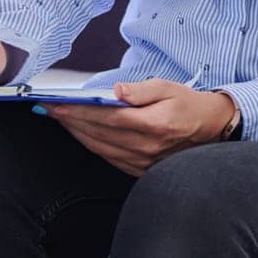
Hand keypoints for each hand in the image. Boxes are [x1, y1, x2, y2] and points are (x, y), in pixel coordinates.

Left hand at [34, 80, 235, 176]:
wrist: (210, 129)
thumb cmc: (187, 104)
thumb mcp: (168, 88)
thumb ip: (141, 90)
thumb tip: (117, 91)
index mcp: (153, 125)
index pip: (106, 118)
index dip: (78, 112)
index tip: (56, 104)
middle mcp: (146, 147)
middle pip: (98, 134)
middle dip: (69, 121)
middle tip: (46, 108)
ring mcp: (143, 162)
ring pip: (99, 148)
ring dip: (76, 133)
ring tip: (58, 118)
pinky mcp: (140, 169)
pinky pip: (108, 157)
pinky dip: (90, 144)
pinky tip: (79, 133)